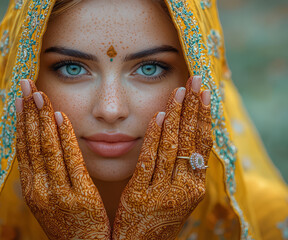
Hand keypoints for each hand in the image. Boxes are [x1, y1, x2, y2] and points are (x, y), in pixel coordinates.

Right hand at [15, 79, 110, 239]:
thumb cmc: (68, 223)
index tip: (19, 99)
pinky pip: (71, 161)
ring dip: (42, 118)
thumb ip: (43, 176)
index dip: (20, 121)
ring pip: (48, 148)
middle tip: (26, 84)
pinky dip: (65, 137)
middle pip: (32, 143)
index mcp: (31, 189)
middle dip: (28, 111)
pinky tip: (61, 117)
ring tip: (40, 93)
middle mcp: (40, 189)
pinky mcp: (81, 196)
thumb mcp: (49, 201)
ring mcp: (59, 193)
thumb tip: (39, 148)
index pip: (23, 148)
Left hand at [112, 76, 212, 239]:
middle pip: (191, 140)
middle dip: (194, 108)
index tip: (206, 93)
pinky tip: (160, 115)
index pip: (202, 144)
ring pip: (173, 146)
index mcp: (195, 186)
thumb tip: (184, 137)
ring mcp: (163, 191)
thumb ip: (182, 170)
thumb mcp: (176, 195)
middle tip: (197, 80)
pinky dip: (156, 136)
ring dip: (177, 115)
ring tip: (180, 90)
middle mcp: (184, 187)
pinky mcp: (140, 194)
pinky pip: (149, 160)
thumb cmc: (158, 217)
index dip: (204, 117)